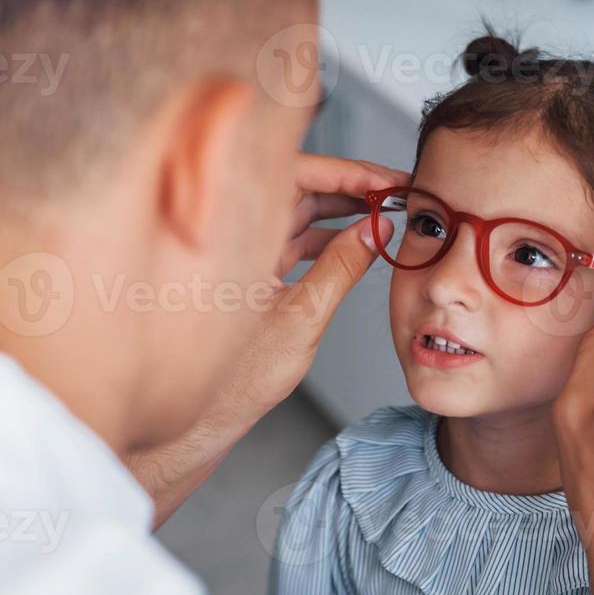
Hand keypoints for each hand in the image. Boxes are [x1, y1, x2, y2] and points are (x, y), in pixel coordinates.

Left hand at [133, 151, 406, 525]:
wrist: (199, 422)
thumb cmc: (233, 380)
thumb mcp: (302, 318)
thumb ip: (342, 268)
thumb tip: (375, 231)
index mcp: (237, 233)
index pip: (297, 175)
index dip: (348, 172)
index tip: (386, 179)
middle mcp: (233, 236)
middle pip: (298, 188)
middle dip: (349, 188)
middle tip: (394, 192)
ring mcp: (239, 255)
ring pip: (295, 214)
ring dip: (339, 211)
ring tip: (381, 214)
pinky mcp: (246, 275)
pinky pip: (289, 241)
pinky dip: (322, 238)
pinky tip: (353, 241)